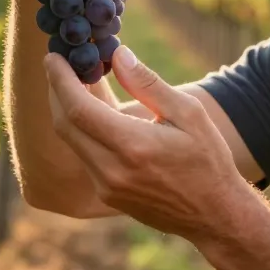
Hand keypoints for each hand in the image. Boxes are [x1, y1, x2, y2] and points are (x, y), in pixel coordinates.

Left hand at [44, 46, 253, 242]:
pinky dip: (81, 131)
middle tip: (58, 65)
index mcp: (133, 146)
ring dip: (66, 111)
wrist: (215, 214)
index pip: (78, 108)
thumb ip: (149, 84)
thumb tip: (118, 55)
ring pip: (71, 142)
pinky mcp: (108, 196)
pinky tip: (91, 116)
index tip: (53, 57)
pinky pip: (85, 157)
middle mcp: (112, 170)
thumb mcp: (189, 113)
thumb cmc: (208, 158)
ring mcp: (107, 187)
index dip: (60, 80)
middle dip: (56, 91)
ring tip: (73, 85)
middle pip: (65, 125)